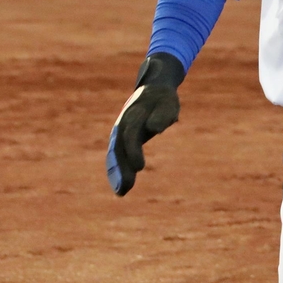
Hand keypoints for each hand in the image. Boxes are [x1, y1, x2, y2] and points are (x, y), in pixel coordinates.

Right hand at [106, 54, 183, 194]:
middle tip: (124, 189)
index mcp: (133, 115)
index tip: (140, 167)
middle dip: (121, 170)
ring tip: (122, 192)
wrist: (155, 89)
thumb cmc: (164, 99)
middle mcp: (122, 125)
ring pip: (115, 156)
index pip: (131, 136)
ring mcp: (119, 133)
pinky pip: (117, 157)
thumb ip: (162, 115)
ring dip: (117, 174)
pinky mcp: (122, 140)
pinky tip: (121, 187)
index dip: (134, 152)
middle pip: (118, 149)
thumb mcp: (168, 103)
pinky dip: (117, 171)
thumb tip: (154, 128)